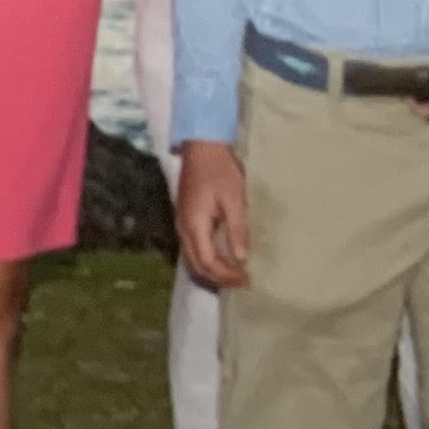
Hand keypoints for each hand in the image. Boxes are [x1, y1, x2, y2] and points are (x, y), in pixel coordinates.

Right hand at [176, 139, 251, 288]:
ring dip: (212, 269)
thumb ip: (237, 230)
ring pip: (193, 258)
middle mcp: (183, 228)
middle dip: (218, 277)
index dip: (226, 275)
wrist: (201, 146)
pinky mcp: (186, 217)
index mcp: (195, 225)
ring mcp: (182, 223)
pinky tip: (223, 256)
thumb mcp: (234, 199)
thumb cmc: (220, 170)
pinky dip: (207, 258)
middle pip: (197, 265)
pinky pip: (193, 247)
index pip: (208, 262)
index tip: (246, 279)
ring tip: (233, 273)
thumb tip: (241, 258)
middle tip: (241, 282)